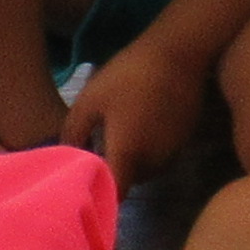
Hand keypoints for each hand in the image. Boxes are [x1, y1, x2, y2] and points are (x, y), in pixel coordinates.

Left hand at [58, 31, 211, 185]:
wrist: (177, 54)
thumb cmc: (127, 76)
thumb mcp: (89, 101)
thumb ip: (74, 134)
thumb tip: (66, 157)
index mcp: (129, 154)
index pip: (116, 192)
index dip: (101, 195)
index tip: (87, 187)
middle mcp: (154, 161)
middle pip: (129, 181)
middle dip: (113, 173)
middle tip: (96, 153)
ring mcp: (172, 152)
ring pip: (145, 170)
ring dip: (131, 162)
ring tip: (116, 135)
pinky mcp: (184, 141)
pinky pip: (160, 156)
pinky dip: (147, 150)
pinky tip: (138, 124)